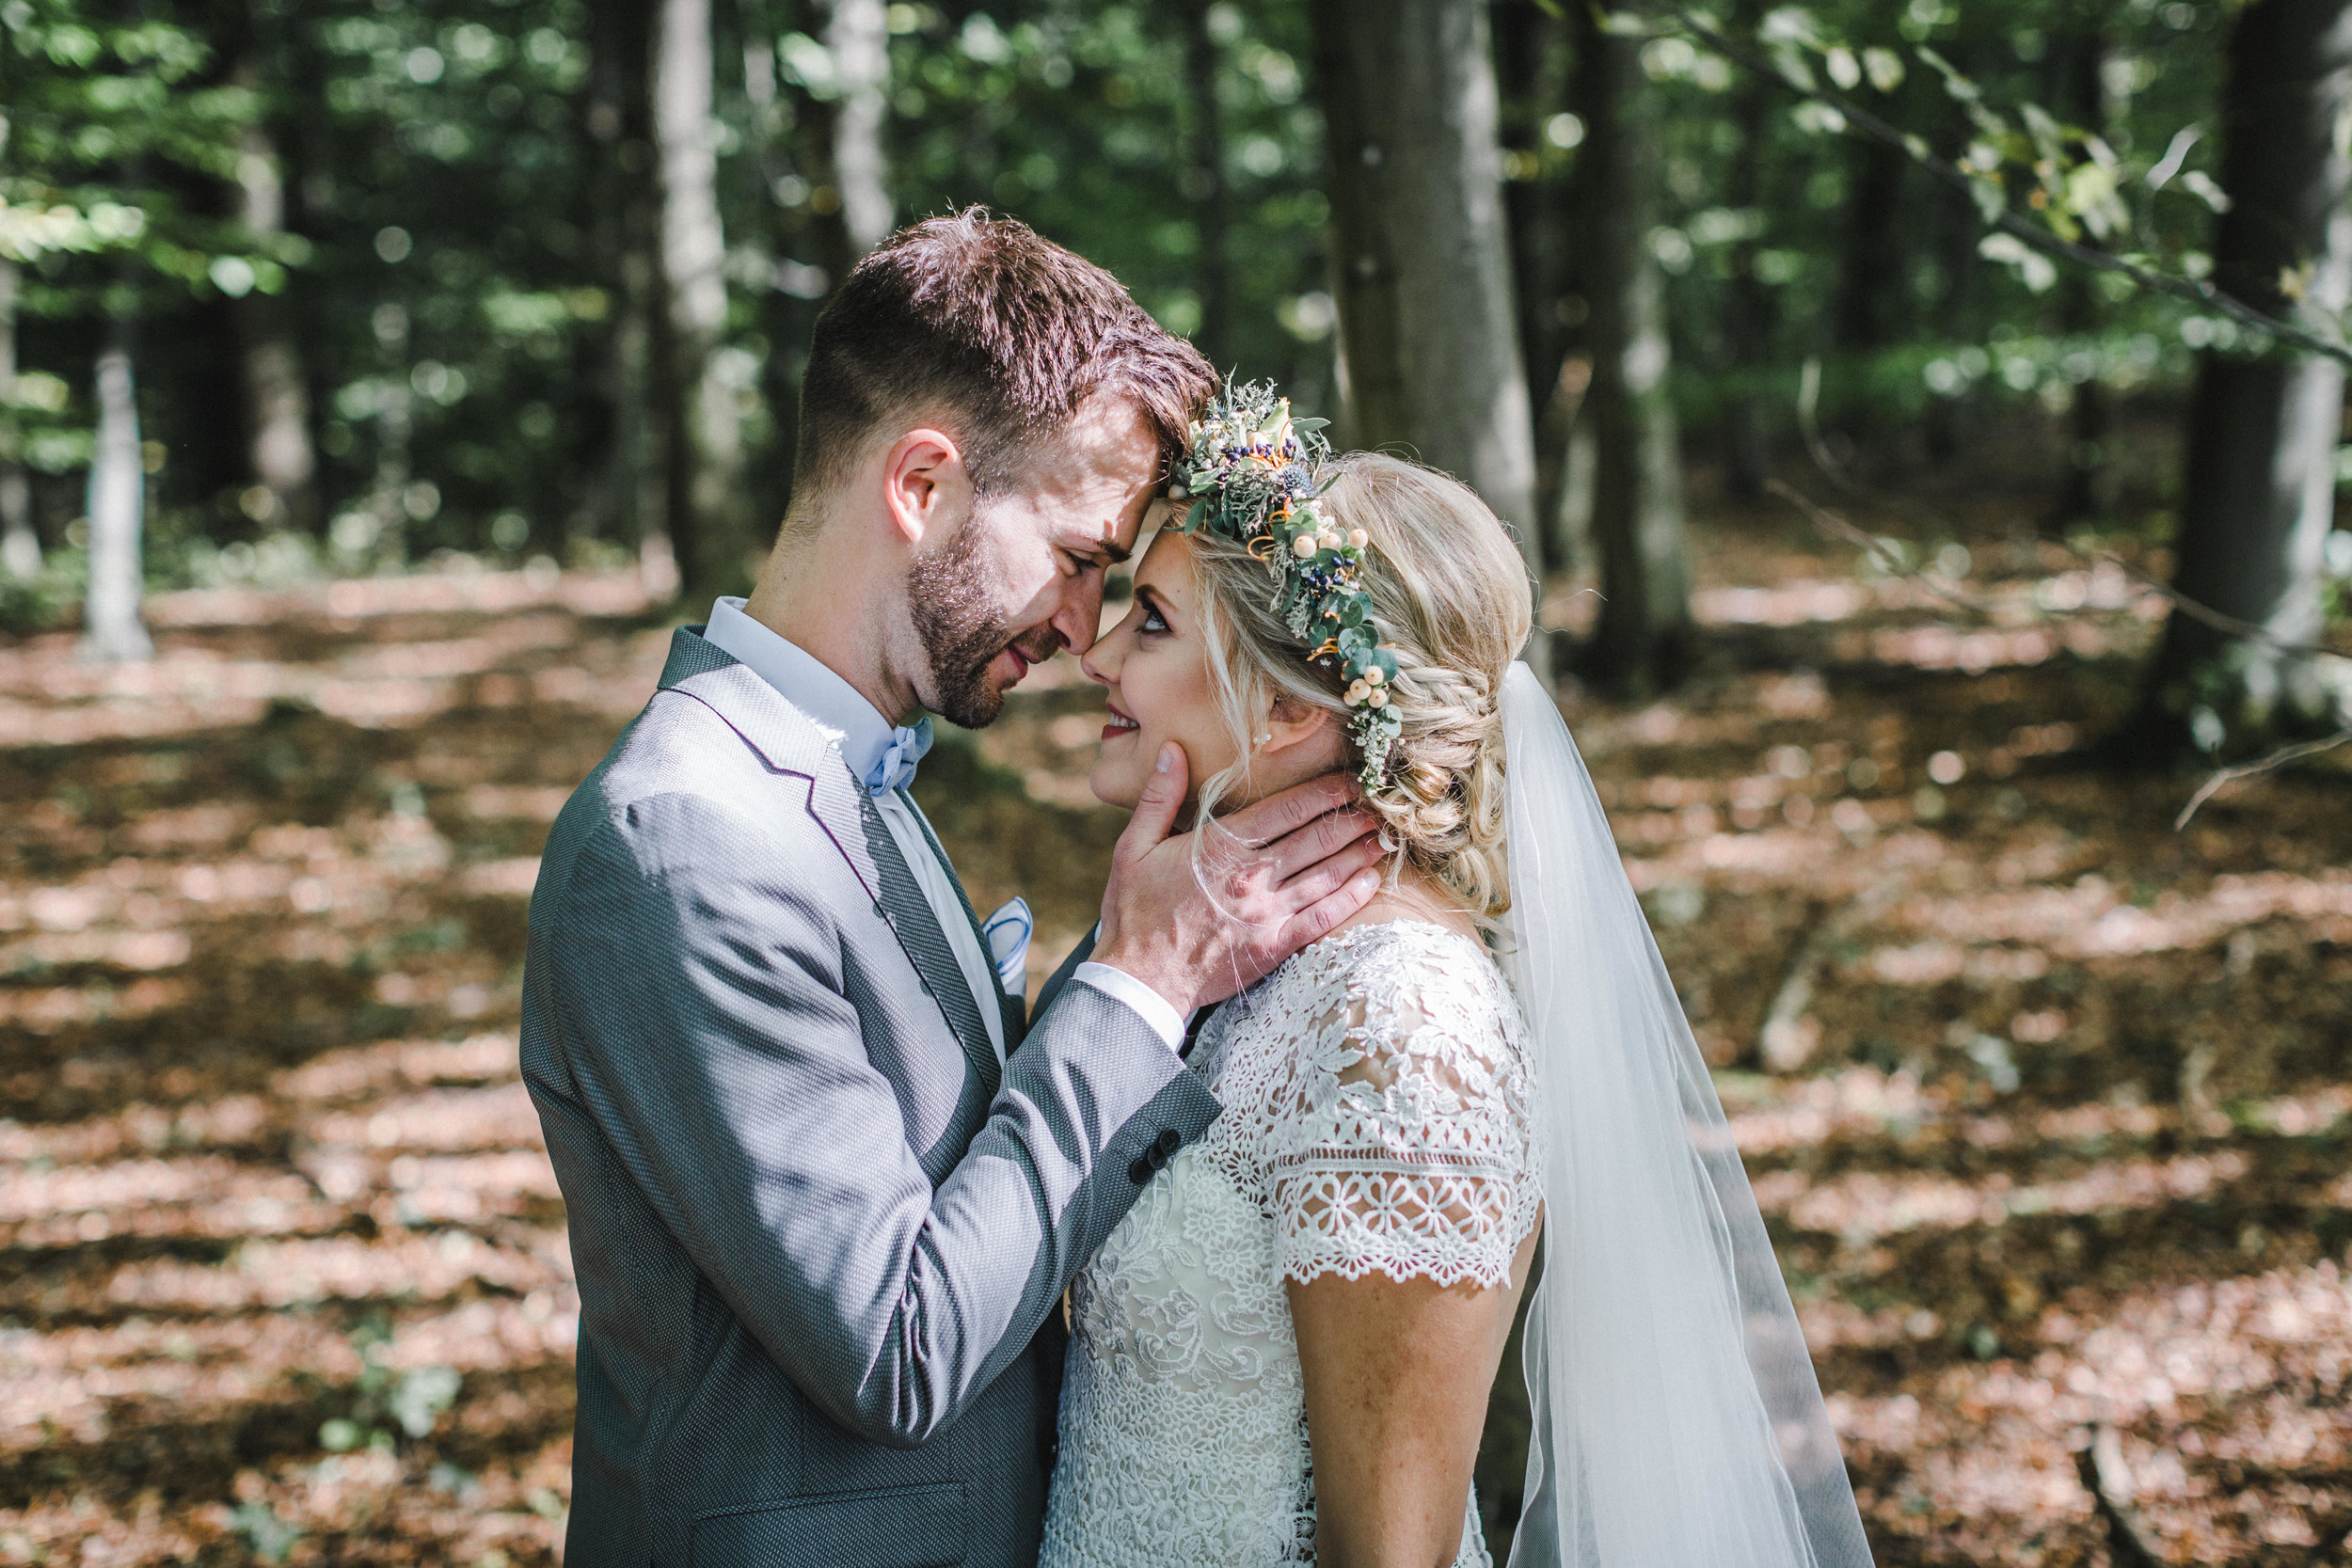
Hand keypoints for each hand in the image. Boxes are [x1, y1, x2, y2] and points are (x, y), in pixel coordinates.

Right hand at [1092, 743, 1385, 1015]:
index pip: (1286, 809)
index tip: (1349, 779)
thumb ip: (1159, 797)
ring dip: (1357, 852)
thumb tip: (1173, 750)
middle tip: (1377, 803)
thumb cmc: (1135, 912)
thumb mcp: (1134, 847)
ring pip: (1326, 874)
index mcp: (1220, 847)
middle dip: (1350, 817)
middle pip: (1315, 837)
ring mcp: (1267, 913)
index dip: (1324, 792)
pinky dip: (1351, 897)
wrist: (1140, 980)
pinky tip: (1370, 882)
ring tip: (1381, 835)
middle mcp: (1251, 876)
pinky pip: (1323, 917)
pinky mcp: (1275, 945)